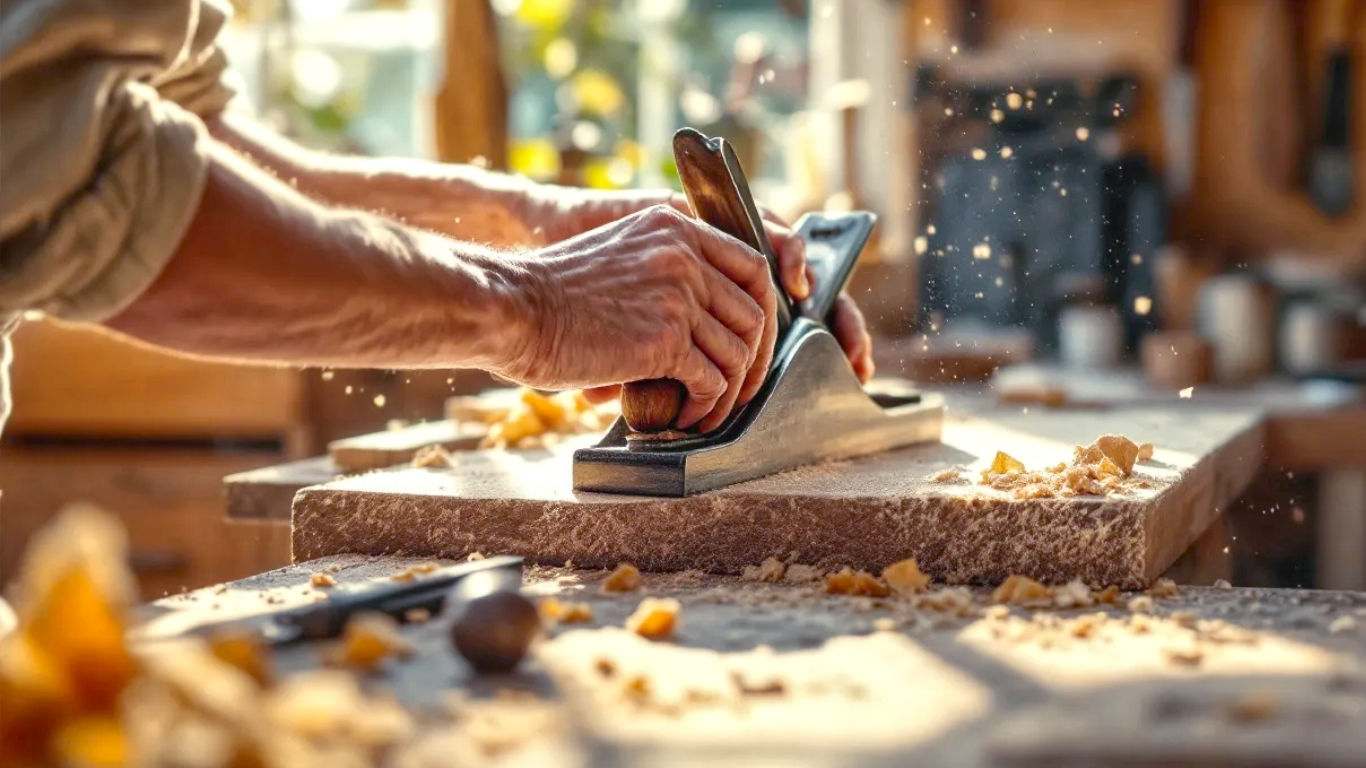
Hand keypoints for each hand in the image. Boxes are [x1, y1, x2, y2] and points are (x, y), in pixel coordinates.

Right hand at [532, 186, 875, 391]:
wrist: (510, 308)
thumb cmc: (552, 293)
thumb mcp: (620, 256)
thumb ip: (663, 271)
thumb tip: (701, 325)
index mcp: (675, 227)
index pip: (751, 265)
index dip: (762, 309)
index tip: (752, 342)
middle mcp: (684, 254)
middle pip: (755, 312)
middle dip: (753, 360)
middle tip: (736, 390)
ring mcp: (679, 295)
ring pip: (738, 352)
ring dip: (729, 392)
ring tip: (707, 412)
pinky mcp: (666, 339)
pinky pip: (712, 380)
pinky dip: (707, 406)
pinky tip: (689, 417)